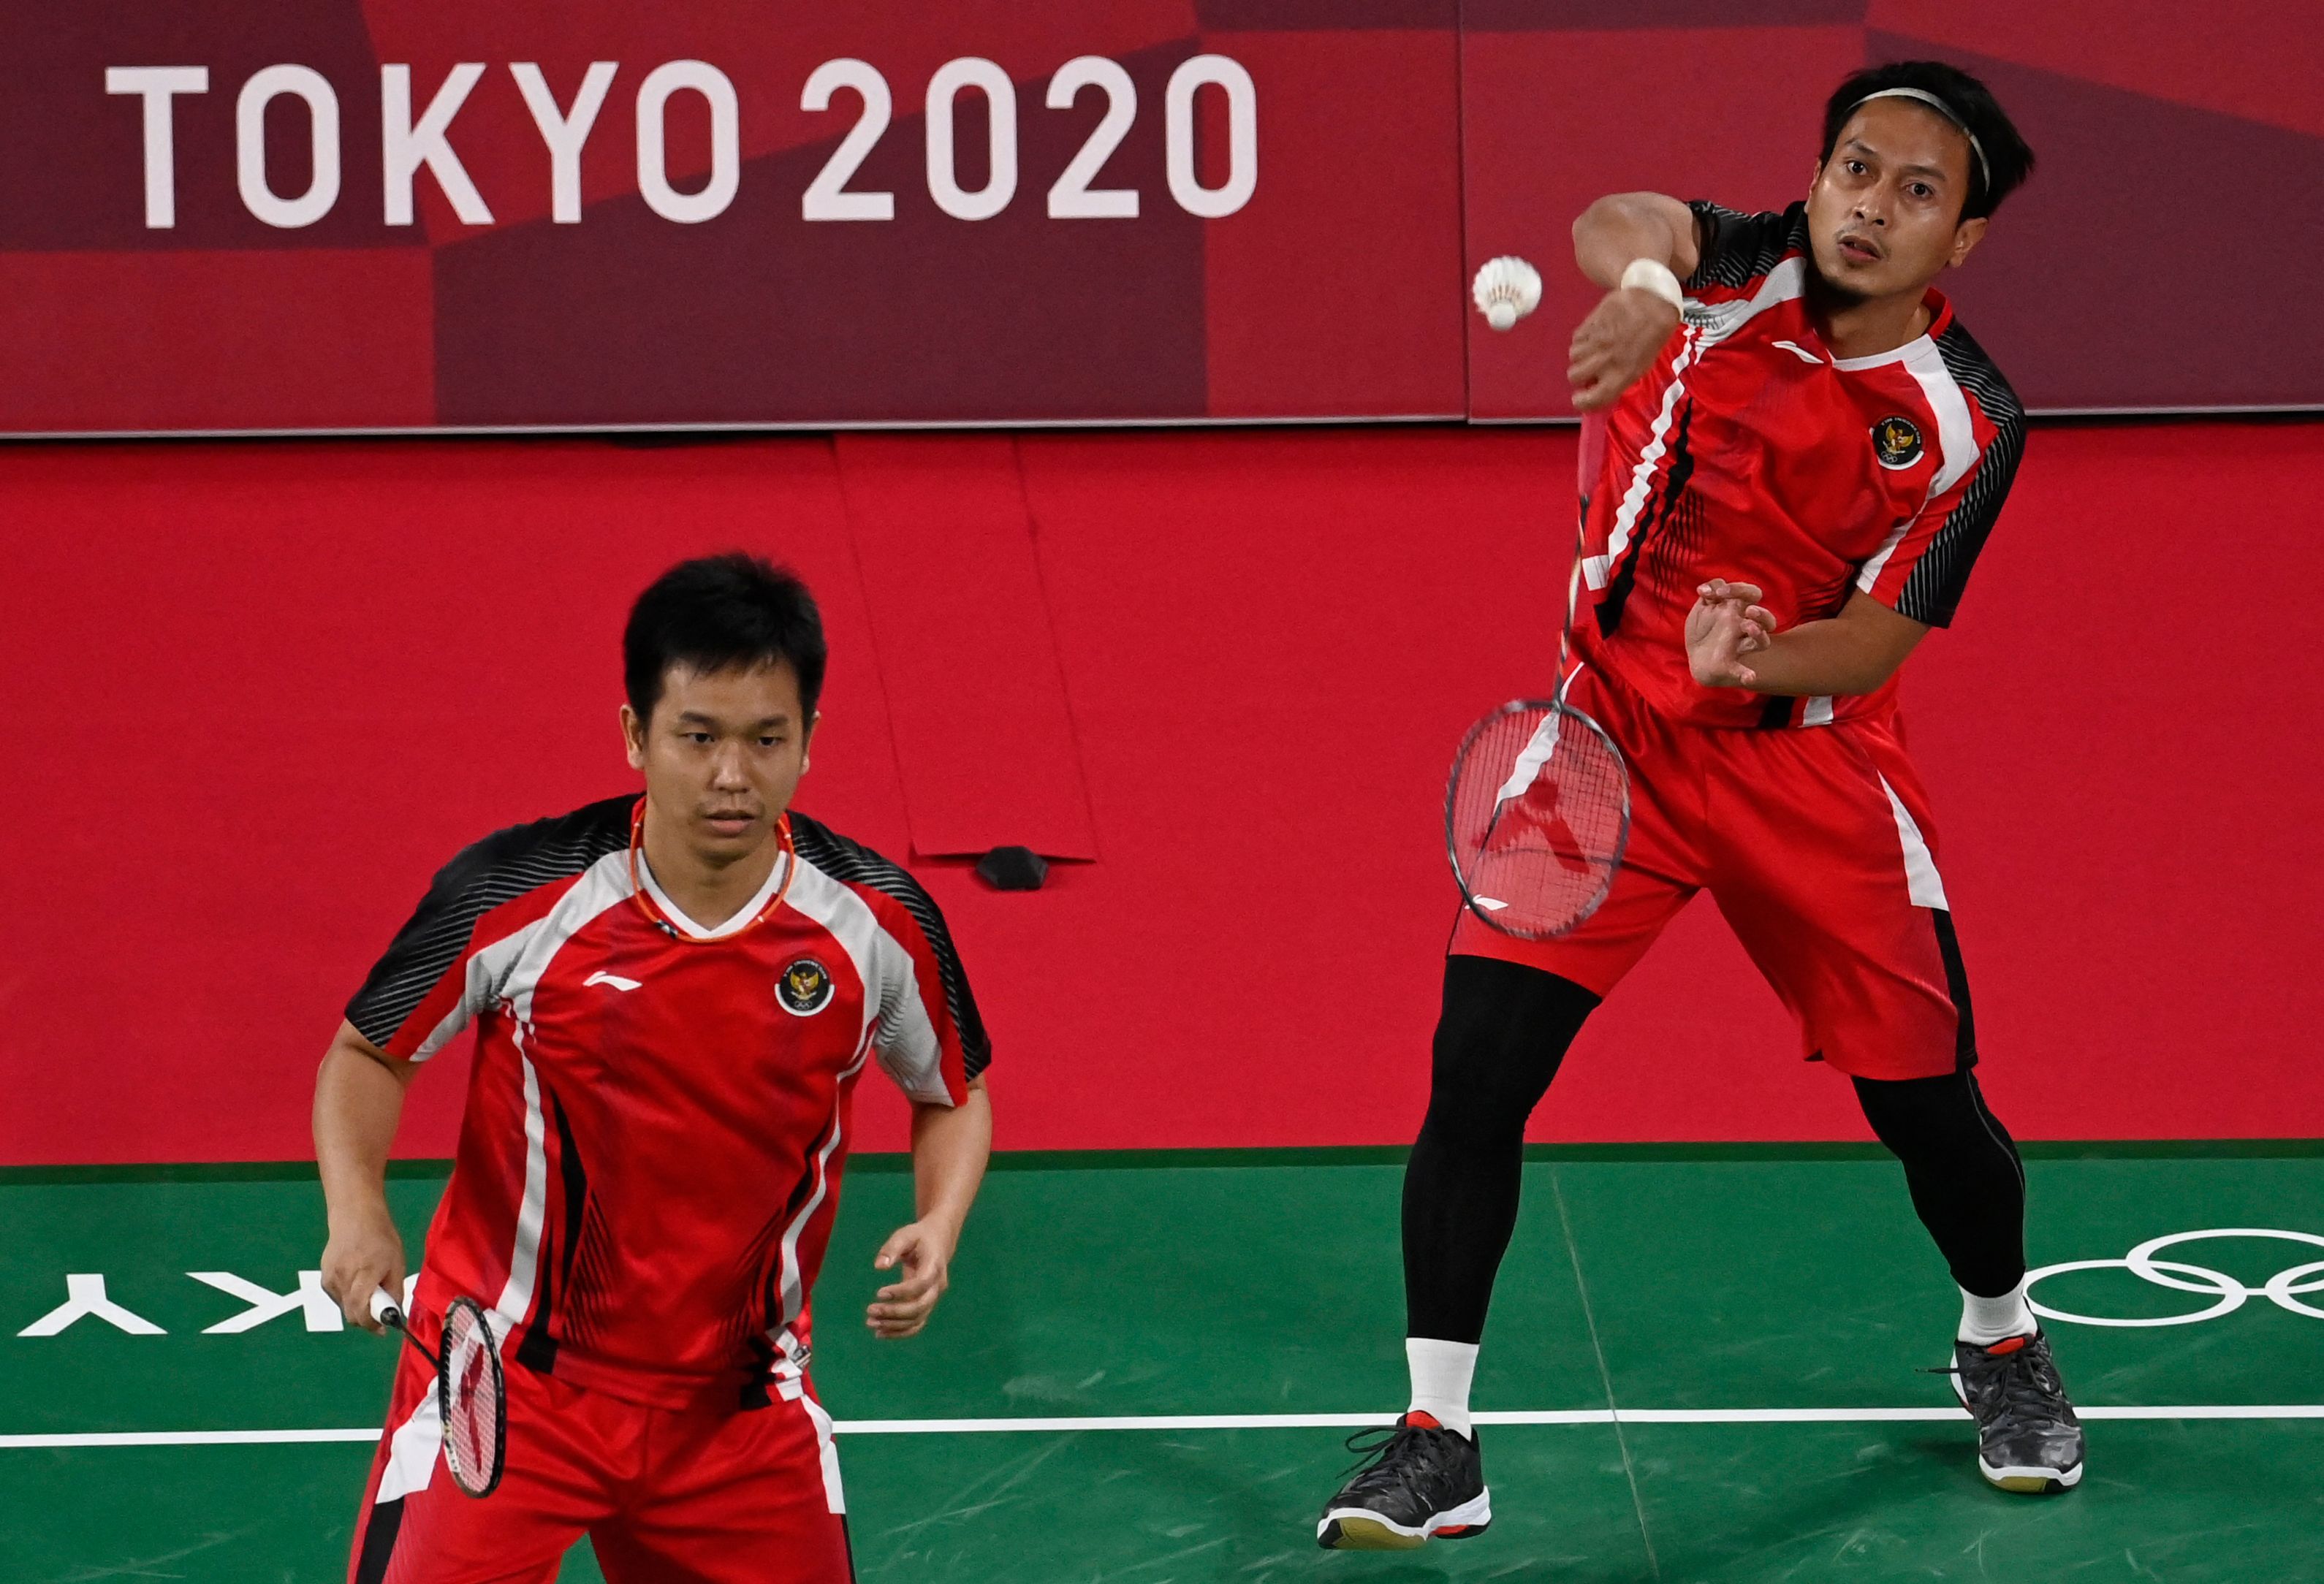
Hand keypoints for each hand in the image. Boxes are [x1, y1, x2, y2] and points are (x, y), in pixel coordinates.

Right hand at [321, 1203, 406, 1333]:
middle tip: (380, 1313)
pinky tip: (357, 1282)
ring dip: (358, 1308)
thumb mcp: (397, 1263)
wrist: (354, 1217)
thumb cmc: (381, 1238)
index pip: (361, 1309)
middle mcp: (343, 1277)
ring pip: (344, 1308)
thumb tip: (395, 1314)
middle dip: (367, 1319)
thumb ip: (395, 1290)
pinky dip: (349, 1298)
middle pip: (351, 1313)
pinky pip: (338, 1298)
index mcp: (365, 1272)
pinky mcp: (324, 1278)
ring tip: (370, 1289)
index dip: (371, 1324)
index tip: (382, 1330)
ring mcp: (330, 1278)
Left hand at [867, 1219, 956, 1338]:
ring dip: (894, 1325)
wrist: (938, 1242)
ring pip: (918, 1319)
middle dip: (894, 1312)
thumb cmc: (919, 1237)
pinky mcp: (927, 1305)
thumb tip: (879, 1267)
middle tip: (870, 1310)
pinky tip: (880, 1333)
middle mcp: (937, 1286)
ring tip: (870, 1323)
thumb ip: (892, 1248)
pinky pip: (916, 1324)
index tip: (878, 1293)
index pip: (921, 1285)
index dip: (901, 1292)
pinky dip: (900, 1332)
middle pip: (920, 1307)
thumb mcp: (905, 1235)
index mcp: (934, 1266)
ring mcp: (933, 1298)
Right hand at [1569, 287, 1681, 410]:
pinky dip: (1581, 340)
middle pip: (1574, 376)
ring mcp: (1596, 341)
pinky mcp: (1590, 323)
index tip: (1580, 398)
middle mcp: (1605, 360)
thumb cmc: (1653, 336)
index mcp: (1622, 374)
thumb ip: (1618, 379)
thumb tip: (1598, 386)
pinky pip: (1576, 338)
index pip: (1591, 399)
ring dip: (1580, 356)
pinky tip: (1594, 335)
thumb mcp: (1642, 365)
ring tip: (1593, 349)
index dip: (1581, 401)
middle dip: (1580, 375)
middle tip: (1589, 369)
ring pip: (1573, 356)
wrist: (1654, 301)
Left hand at [1686, 579, 1776, 687]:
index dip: (1738, 589)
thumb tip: (1705, 589)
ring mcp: (1740, 646)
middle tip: (1749, 610)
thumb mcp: (1704, 606)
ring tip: (1749, 626)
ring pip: (1762, 642)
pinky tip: (1750, 678)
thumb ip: (1709, 591)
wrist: (1697, 655)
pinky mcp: (1730, 664)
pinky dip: (1747, 674)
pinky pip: (1742, 670)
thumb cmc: (1704, 627)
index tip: (1719, 593)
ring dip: (1759, 634)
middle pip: (1766, 619)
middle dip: (1761, 613)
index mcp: (1739, 610)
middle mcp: (1744, 627)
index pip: (1751, 594)